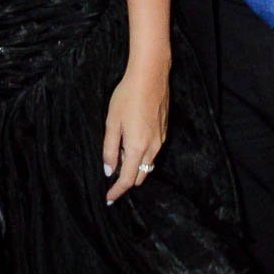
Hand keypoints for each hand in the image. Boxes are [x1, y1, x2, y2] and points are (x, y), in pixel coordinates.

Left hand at [102, 61, 168, 203]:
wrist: (151, 75)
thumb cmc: (127, 96)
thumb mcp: (112, 122)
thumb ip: (109, 149)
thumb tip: (109, 170)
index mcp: (137, 147)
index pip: (127, 179)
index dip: (117, 191)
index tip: (108, 199)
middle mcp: (152, 147)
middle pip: (140, 175)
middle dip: (126, 180)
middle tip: (111, 173)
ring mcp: (161, 139)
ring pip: (147, 164)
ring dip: (134, 166)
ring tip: (120, 154)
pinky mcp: (164, 130)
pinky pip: (153, 151)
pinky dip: (142, 154)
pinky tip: (132, 141)